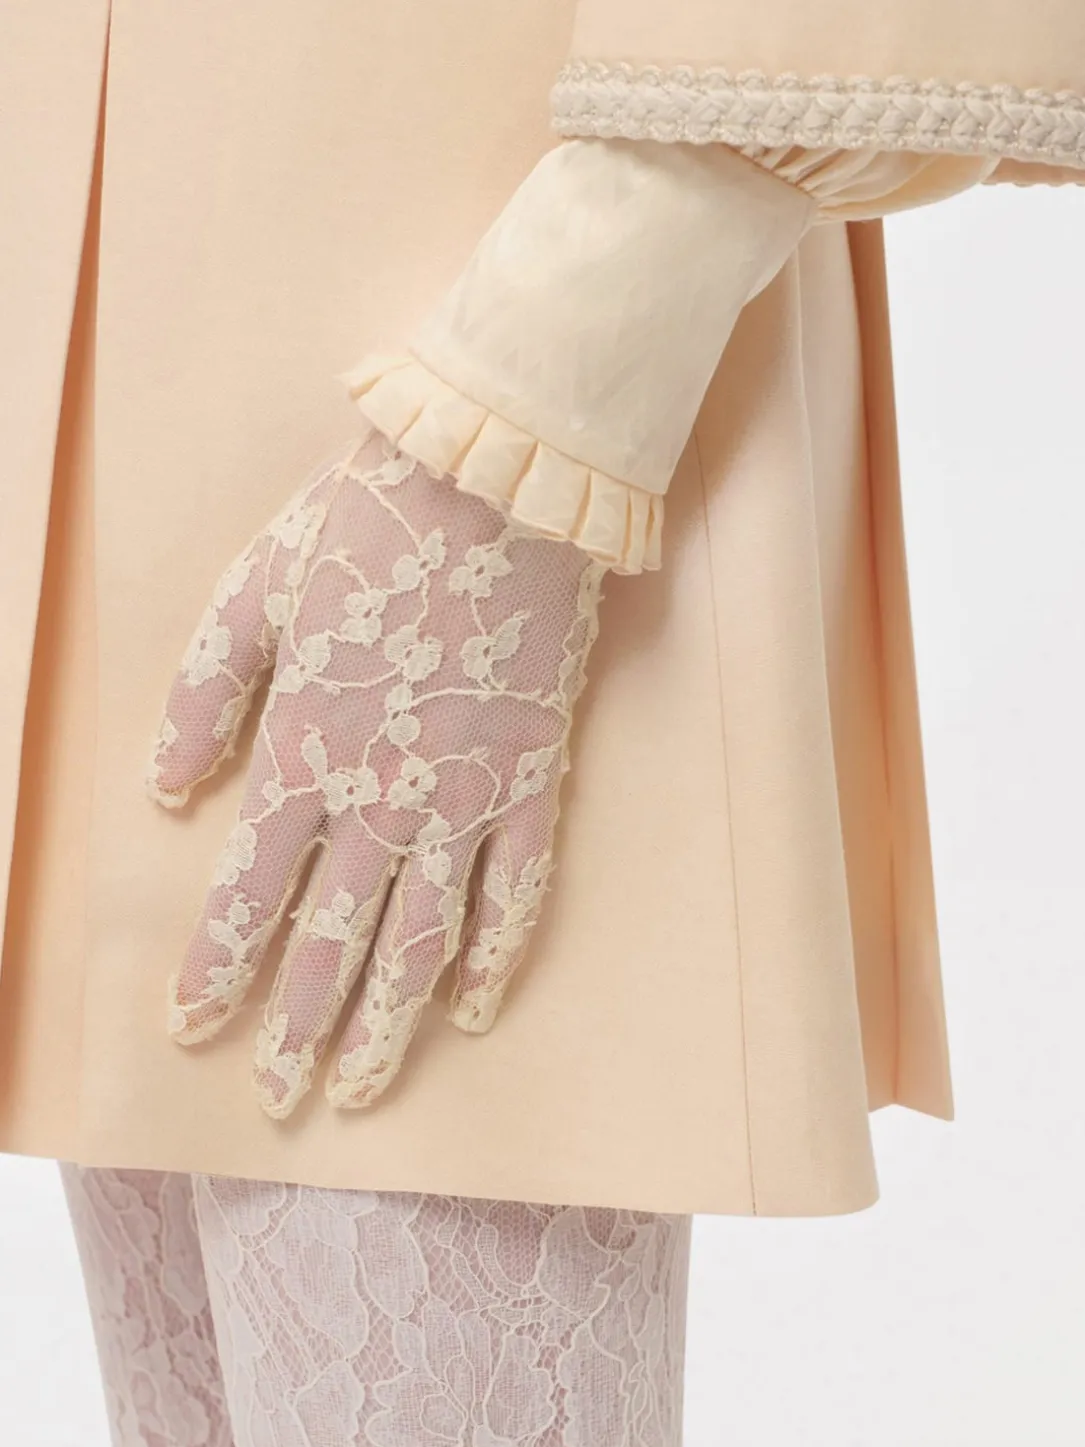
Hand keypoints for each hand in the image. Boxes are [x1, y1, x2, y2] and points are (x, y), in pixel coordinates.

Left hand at [149, 434, 603, 1117]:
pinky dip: (495, 957)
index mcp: (304, 751)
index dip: (218, 969)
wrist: (495, 487)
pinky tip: (473, 1012)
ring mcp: (466, 796)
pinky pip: (518, 890)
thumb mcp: (248, 594)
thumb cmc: (365, 528)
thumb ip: (203, 698)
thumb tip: (165, 792)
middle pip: (333, 940)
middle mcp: (382, 797)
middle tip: (280, 1099)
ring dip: (387, 1022)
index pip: (249, 893)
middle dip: (298, 1028)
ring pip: (421, 939)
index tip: (193, 1030)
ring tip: (363, 1090)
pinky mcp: (532, 778)